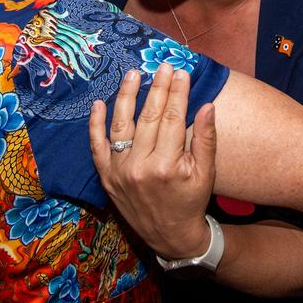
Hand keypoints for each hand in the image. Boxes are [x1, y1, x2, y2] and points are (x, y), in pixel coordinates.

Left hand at [90, 64, 217, 260]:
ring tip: (133, 74)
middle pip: (149, 118)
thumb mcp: (206, 173)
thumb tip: (207, 105)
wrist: (170, 236)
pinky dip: (95, 125)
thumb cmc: (191, 201)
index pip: (173, 119)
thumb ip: (206, 139)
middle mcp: (140, 167)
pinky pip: (97, 147)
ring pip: (122, 126)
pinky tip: (98, 103)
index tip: (182, 72)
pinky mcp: (106, 177)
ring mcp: (119, 172)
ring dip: (127, 96)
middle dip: (158, 88)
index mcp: (167, 166)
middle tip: (163, 66)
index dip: (178, 93)